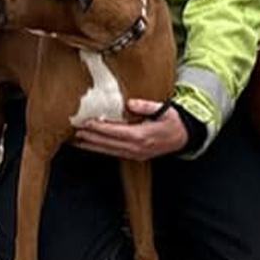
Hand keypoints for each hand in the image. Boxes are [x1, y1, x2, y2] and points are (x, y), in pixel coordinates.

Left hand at [73, 98, 187, 160]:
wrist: (184, 138)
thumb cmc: (173, 122)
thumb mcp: (165, 110)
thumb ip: (147, 106)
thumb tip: (130, 103)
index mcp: (143, 136)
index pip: (116, 132)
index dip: (100, 128)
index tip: (87, 123)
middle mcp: (137, 148)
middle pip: (108, 144)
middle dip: (91, 138)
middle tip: (75, 131)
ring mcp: (135, 154)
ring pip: (109, 151)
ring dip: (92, 146)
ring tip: (77, 141)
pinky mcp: (135, 156)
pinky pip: (114, 153)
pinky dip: (101, 149)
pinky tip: (91, 145)